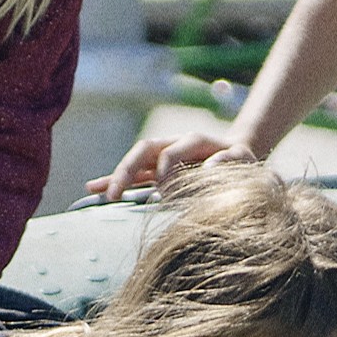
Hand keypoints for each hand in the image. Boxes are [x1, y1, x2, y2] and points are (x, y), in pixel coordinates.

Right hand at [97, 129, 243, 200]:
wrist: (236, 154)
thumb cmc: (240, 161)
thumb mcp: (241, 159)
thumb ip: (227, 162)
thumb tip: (208, 169)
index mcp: (193, 140)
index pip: (171, 152)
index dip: (165, 171)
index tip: (164, 192)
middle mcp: (172, 144)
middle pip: (143, 151)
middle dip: (127, 171)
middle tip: (114, 196)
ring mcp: (162, 156)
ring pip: (133, 161)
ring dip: (115, 176)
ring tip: (95, 191)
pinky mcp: (156, 169)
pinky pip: (133, 174)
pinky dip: (115, 181)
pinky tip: (95, 189)